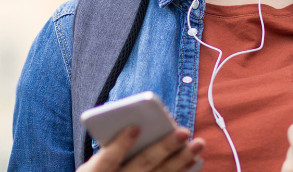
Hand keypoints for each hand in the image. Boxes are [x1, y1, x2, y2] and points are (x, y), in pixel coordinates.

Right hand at [78, 126, 205, 171]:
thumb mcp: (94, 166)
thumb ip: (111, 148)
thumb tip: (140, 126)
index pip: (108, 160)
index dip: (120, 144)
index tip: (135, 127)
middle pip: (142, 165)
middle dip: (164, 148)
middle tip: (184, 131)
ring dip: (181, 160)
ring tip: (198, 143)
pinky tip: (194, 160)